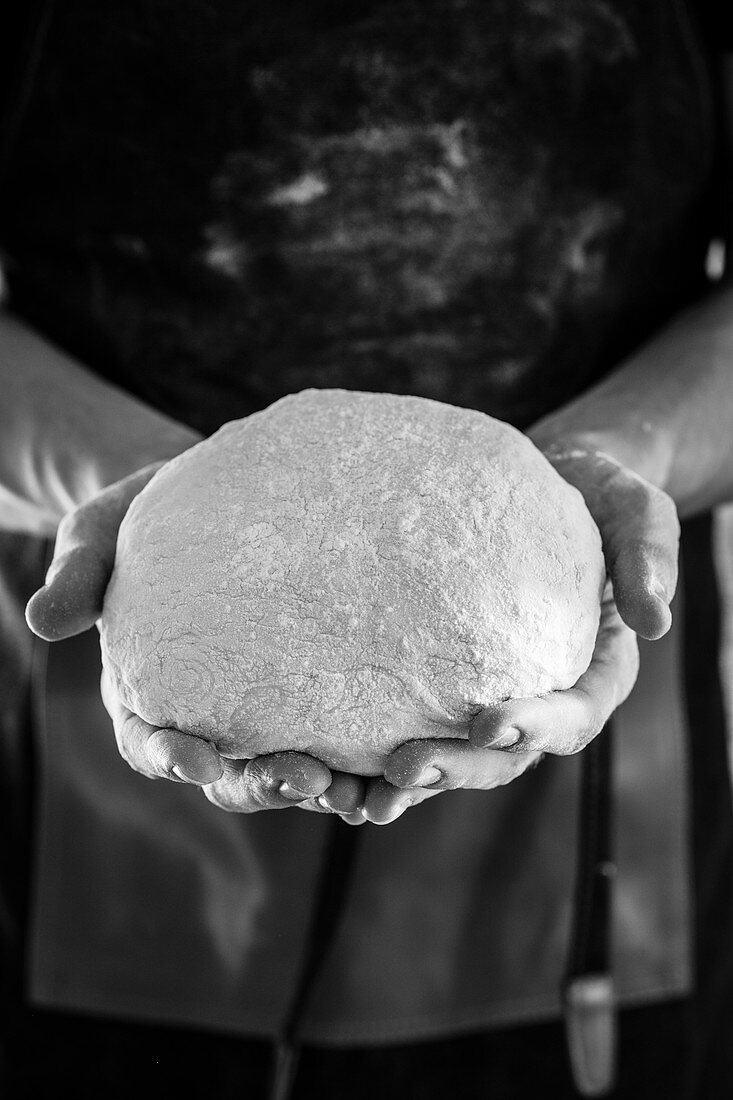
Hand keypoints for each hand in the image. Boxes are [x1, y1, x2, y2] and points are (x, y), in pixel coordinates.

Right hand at [24, 465, 364, 813]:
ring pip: (298, 768)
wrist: (212, 496)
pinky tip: (414, 750)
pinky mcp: (320, 689)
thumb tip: (41, 620)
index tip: (196, 759)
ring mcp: (269, 708)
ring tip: (371, 789)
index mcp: (152, 694)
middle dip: (266, 785)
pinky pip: (349, 733)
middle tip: (305, 777)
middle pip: (234, 776)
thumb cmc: (144, 516)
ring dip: (332, 787)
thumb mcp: (97, 533)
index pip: (154, 744)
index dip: (173, 759)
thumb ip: (76, 573)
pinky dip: (375, 752)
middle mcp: (212, 716)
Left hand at [363, 444, 678, 823]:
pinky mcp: (446, 682)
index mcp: (594, 672)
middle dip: (458, 768)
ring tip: (360, 799)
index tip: (489, 721)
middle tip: (404, 770)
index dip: (535, 727)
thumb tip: (654, 620)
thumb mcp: (637, 509)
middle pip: (505, 754)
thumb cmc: (599, 494)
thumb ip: (648, 554)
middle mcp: (542, 698)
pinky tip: (336, 766)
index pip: (572, 716)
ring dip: (412, 784)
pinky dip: (379, 754)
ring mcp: (491, 694)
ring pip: (455, 756)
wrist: (550, 482)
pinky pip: (416, 723)